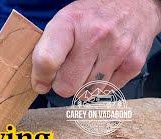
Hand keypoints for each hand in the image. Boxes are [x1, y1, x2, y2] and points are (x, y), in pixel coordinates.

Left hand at [31, 0, 160, 96]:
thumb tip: (41, 85)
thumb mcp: (62, 22)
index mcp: (69, 23)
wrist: (133, 4)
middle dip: (63, 83)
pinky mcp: (134, 63)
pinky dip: (101, 84)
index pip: (47, 61)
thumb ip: (46, 51)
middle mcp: (94, 35)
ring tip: (88, 66)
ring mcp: (117, 50)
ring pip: (87, 92)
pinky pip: (107, 91)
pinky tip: (103, 67)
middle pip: (67, 85)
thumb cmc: (91, 16)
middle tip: (69, 70)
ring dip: (83, 85)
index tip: (42, 80)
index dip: (41, 77)